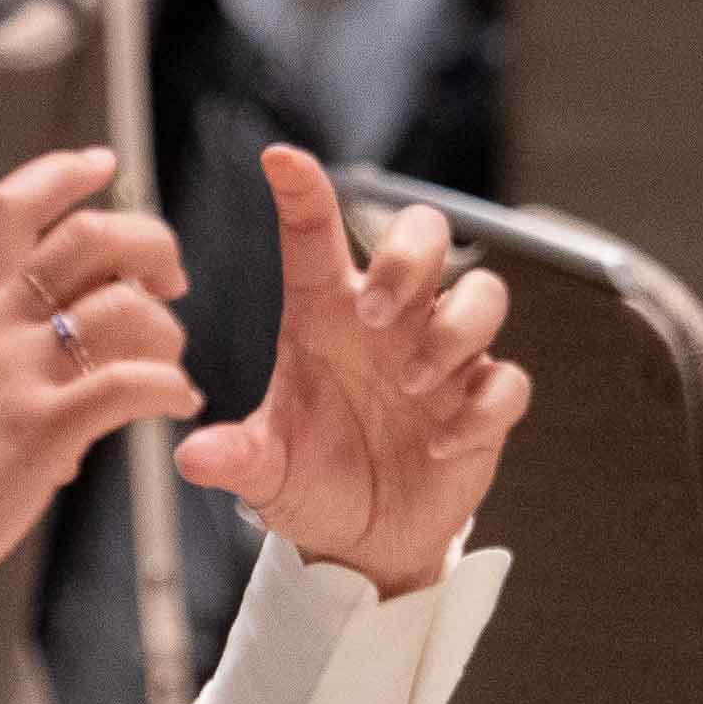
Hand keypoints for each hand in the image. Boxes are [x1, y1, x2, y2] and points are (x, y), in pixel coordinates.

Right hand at [0, 149, 200, 618]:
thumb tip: (62, 388)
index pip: (9, 209)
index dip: (61, 174)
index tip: (104, 162)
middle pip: (88, 239)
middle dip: (149, 242)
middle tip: (170, 278)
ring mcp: (17, 378)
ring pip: (122, 310)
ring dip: (166, 333)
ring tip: (169, 365)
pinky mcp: (41, 433)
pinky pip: (129, 387)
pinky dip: (170, 388)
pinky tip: (178, 403)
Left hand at [174, 147, 528, 597]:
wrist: (363, 542)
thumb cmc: (312, 480)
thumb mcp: (265, 472)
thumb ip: (237, 457)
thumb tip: (195, 455)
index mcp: (326, 316)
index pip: (316, 236)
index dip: (304, 193)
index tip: (280, 160)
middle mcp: (391, 324)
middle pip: (425, 236)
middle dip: (411, 258)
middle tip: (378, 312)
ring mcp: (444, 358)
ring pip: (483, 295)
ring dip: (454, 330)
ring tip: (412, 383)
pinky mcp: (483, 405)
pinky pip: (507, 382)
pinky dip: (482, 407)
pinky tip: (441, 442)